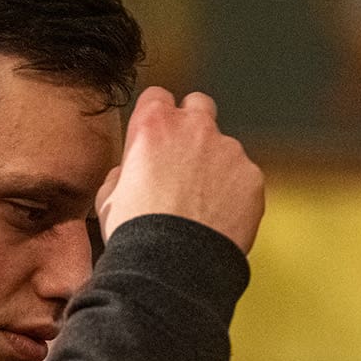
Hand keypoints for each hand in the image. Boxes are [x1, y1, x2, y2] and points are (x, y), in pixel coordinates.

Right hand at [95, 88, 263, 254]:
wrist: (175, 264)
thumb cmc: (137, 233)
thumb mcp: (109, 196)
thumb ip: (124, 171)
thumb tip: (130, 173)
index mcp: (154, 125)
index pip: (158, 96)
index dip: (157, 115)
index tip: (158, 134)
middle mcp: (194, 128)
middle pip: (199, 105)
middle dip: (194, 125)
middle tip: (185, 159)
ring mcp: (228, 150)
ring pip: (224, 148)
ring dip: (215, 167)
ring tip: (202, 206)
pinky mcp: (252, 176)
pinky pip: (244, 178)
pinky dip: (236, 193)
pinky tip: (220, 218)